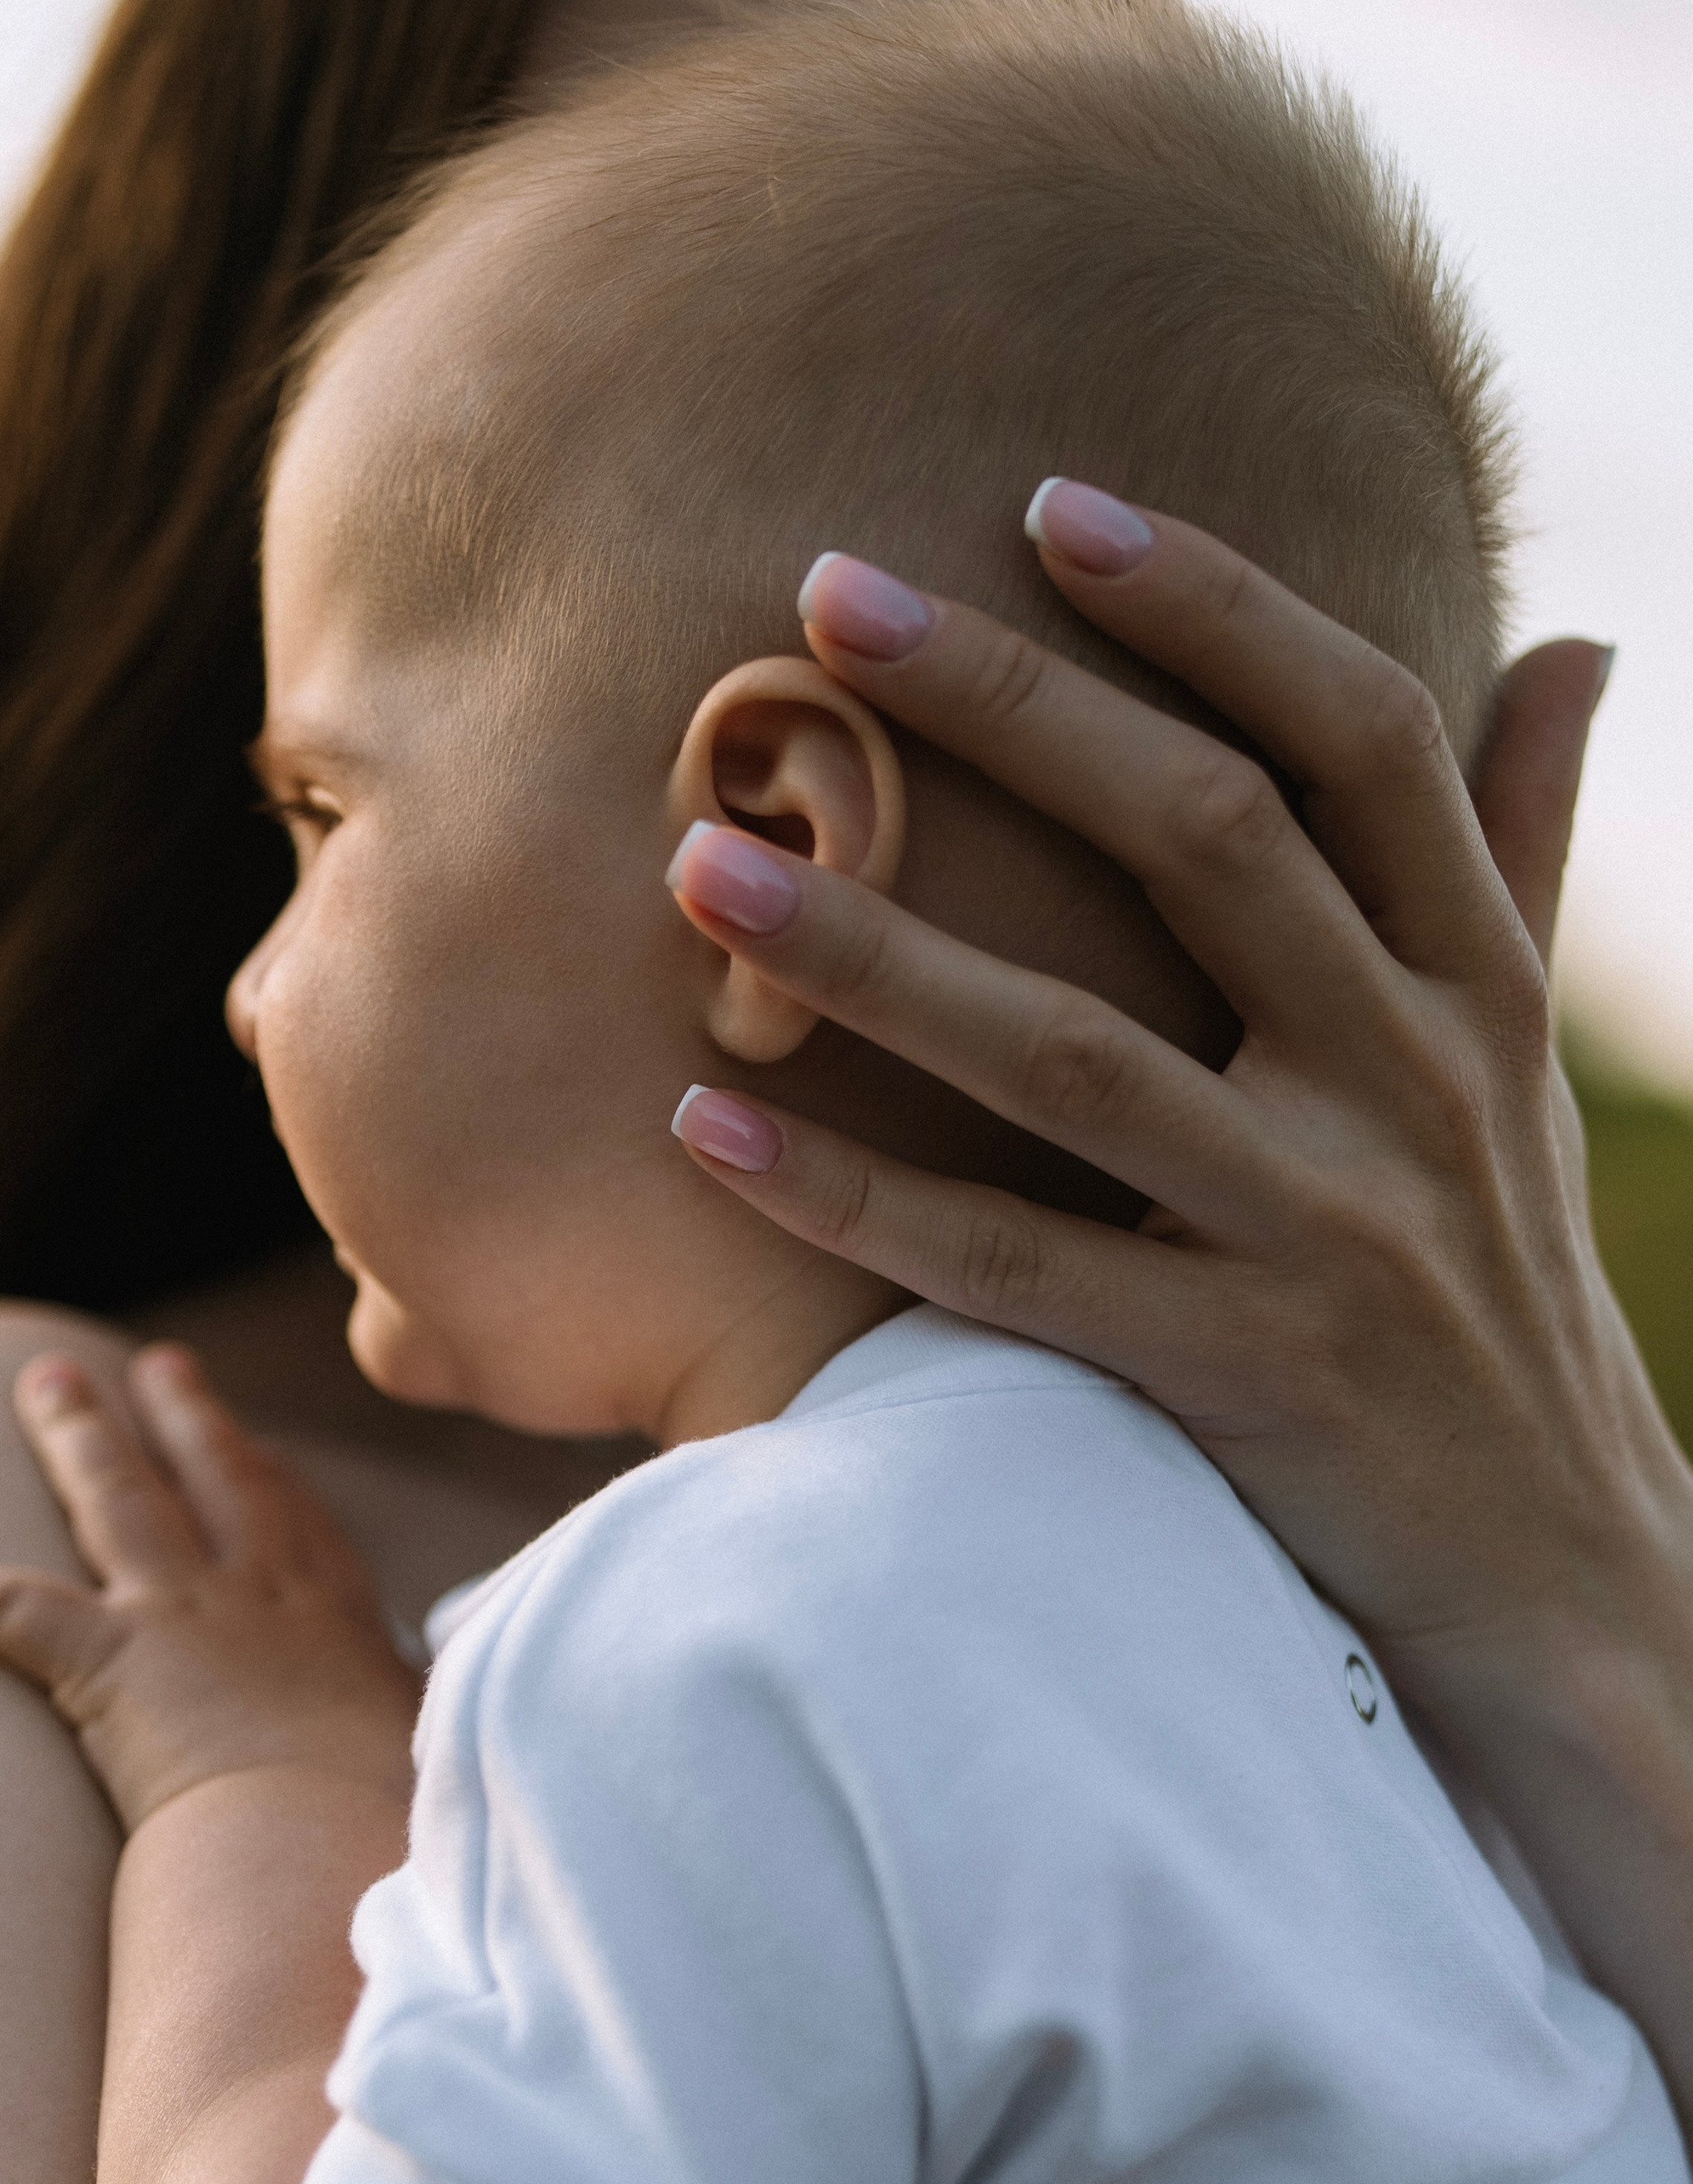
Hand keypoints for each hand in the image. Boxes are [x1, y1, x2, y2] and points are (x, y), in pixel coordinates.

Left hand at [0, 1345, 418, 1834]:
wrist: (328, 1830)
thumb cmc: (383, 1817)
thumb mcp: (420, 1763)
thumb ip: (412, 1742)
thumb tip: (438, 1757)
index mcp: (337, 1620)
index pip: (300, 1524)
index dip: (270, 1477)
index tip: (251, 1445)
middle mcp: (259, 1592)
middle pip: (214, 1475)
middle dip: (180, 1414)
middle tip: (154, 1364)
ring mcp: (182, 1613)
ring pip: (117, 1499)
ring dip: (78, 1434)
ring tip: (45, 1378)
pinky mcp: (110, 1658)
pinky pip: (13, 1608)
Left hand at [667, 504, 1688, 1707]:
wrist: (1562, 1583)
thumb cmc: (1501, 1299)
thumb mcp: (1526, 1071)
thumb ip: (1523, 854)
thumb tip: (1577, 643)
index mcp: (1479, 988)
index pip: (1365, 737)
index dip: (1217, 605)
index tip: (1050, 504)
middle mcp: (1414, 1086)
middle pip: (1208, 840)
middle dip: (1013, 704)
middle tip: (824, 593)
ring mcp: (1325, 1238)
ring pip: (1075, 1059)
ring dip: (879, 950)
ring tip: (702, 861)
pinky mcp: (1237, 1383)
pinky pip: (1011, 1273)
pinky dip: (853, 1200)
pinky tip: (705, 1125)